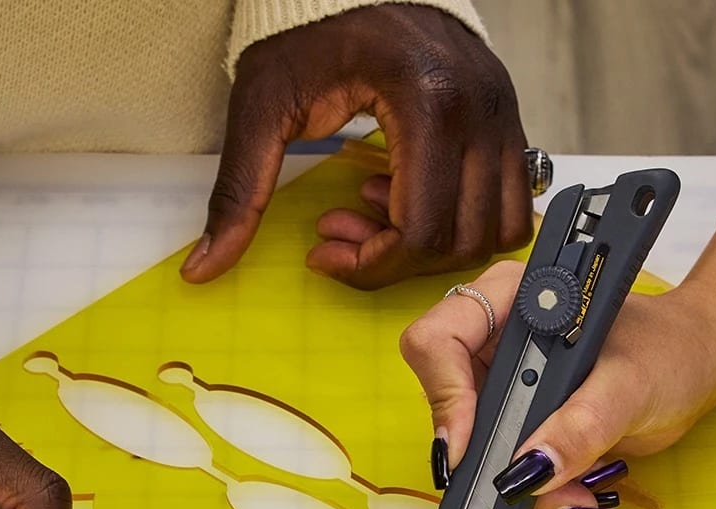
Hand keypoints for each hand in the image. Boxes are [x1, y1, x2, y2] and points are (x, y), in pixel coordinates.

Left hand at [180, 4, 530, 289]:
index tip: (325, 250)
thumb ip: (238, 192)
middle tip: (343, 232)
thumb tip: (205, 267)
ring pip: (495, 231)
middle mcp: (478, 110)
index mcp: (426, 102)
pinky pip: (508, 205)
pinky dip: (463, 221)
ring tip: (380, 212)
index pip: (421, 230)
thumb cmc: (310, 34)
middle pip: (459, 240)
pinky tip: (410, 195)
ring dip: (436, 244)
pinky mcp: (510, 122)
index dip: (371, 264)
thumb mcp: (262, 108)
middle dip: (396, 258)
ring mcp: (503, 116)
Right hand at [400, 260, 715, 508]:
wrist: (703, 362)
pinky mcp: (523, 416)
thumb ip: (581, 426)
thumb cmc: (675, 347)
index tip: (468, 447)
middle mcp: (498, 336)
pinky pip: (504, 461)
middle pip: (446, 399)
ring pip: (474, 442)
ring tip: (569, 493)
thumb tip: (527, 471)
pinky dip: (534, 487)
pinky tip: (573, 490)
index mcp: (514, 300)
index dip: (445, 395)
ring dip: (514, 480)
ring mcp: (508, 379)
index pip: (440, 339)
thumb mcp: (631, 387)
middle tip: (522, 486)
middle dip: (483, 452)